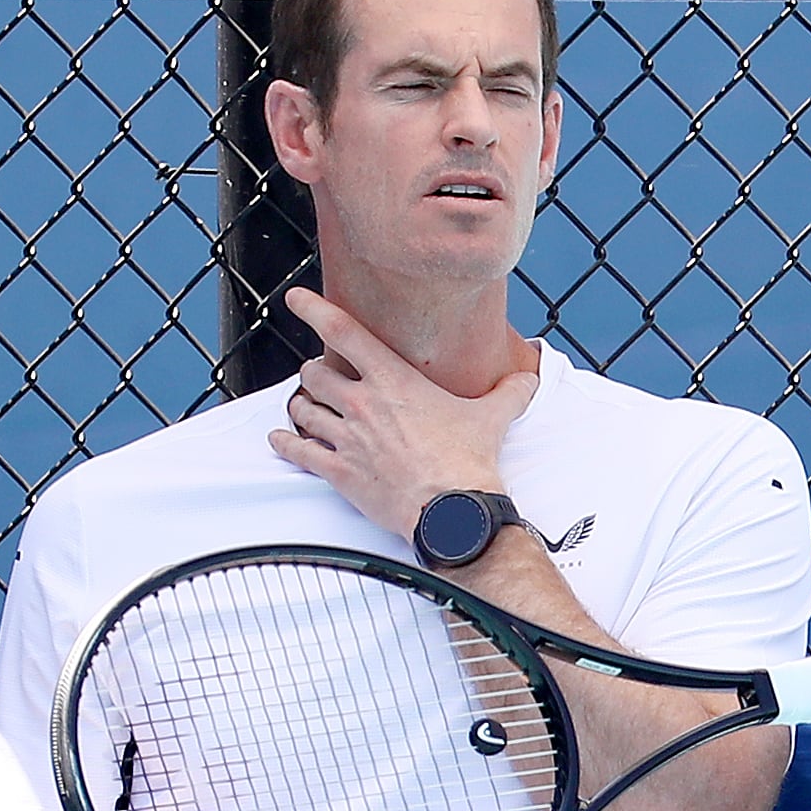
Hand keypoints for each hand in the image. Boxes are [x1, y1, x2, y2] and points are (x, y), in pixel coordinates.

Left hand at [265, 288, 535, 535]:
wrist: (453, 511)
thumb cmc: (466, 463)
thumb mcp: (491, 418)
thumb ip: (507, 393)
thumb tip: (529, 380)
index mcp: (393, 380)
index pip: (342, 331)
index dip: (314, 310)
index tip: (296, 300)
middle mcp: (362, 403)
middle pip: (315, 373)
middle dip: (314, 373)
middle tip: (319, 376)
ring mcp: (346, 437)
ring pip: (302, 408)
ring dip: (300, 406)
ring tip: (304, 406)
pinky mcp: (338, 472)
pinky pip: (298, 451)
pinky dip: (286, 443)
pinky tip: (281, 439)